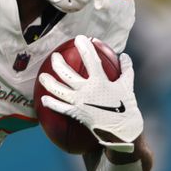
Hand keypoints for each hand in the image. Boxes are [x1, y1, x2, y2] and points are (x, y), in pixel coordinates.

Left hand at [38, 35, 142, 151]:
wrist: (122, 132)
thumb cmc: (127, 107)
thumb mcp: (128, 86)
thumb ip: (126, 69)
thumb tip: (124, 55)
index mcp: (100, 81)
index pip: (90, 59)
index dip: (84, 47)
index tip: (79, 38)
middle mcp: (86, 90)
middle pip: (67, 73)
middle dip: (58, 63)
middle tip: (54, 57)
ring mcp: (79, 102)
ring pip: (59, 90)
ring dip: (48, 82)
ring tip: (42, 76)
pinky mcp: (76, 114)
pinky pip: (60, 108)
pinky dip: (51, 103)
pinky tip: (43, 99)